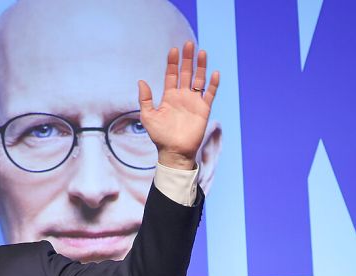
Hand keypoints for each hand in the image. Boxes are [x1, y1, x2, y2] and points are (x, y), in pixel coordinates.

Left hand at [138, 41, 219, 169]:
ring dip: (201, 67)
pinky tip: (214, 73)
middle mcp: (182, 96)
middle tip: (189, 44)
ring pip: (199, 79)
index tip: (174, 50)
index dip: (173, 63)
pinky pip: (210, 94)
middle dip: (187, 59)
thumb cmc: (159, 135)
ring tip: (201, 52)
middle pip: (186, 73)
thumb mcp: (148, 116)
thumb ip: (145, 99)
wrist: (174, 151)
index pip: (172, 75)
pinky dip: (213, 84)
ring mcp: (194, 101)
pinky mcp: (204, 109)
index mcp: (169, 96)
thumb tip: (141, 81)